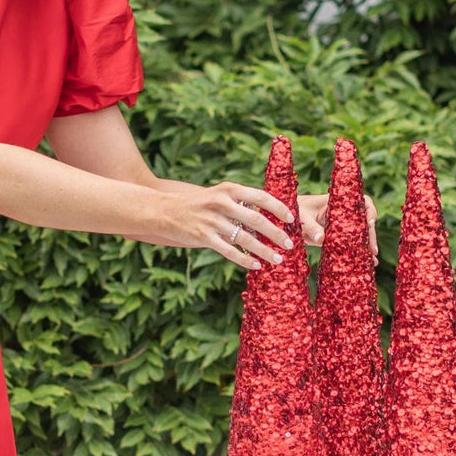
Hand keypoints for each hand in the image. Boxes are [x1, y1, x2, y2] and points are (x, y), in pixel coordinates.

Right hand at [164, 181, 295, 270]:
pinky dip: (245, 259)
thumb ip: (239, 202)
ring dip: (264, 251)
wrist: (163, 211)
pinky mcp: (204, 237)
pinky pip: (230, 251)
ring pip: (246, 239)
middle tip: (289, 244)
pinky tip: (256, 265)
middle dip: (276, 233)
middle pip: (257, 220)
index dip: (279, 209)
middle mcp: (222, 203)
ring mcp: (212, 221)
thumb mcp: (218, 195)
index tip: (292, 219)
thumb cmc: (196, 204)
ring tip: (278, 259)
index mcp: (229, 189)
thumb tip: (267, 214)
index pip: (261, 197)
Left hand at [298, 194, 378, 260]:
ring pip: (362, 234)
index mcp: (339, 202)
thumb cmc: (296, 210)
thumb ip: (311, 227)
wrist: (288, 218)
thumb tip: (321, 239)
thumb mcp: (302, 217)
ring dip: (368, 246)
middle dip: (371, 235)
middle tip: (373, 250)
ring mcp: (343, 226)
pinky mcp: (338, 238)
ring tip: (372, 260)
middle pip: (365, 221)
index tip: (370, 223)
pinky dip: (359, 252)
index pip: (362, 202)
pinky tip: (368, 263)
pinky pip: (352, 244)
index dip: (370, 211)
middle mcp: (345, 213)